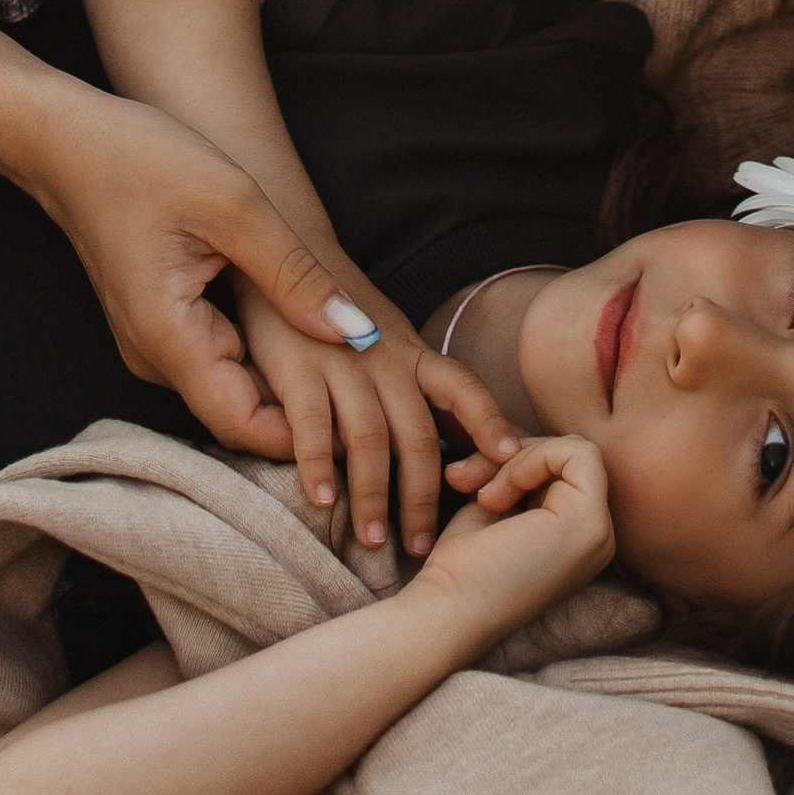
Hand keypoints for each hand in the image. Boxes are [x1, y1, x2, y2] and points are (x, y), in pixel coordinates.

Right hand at [24, 83, 378, 442]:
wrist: (66, 142)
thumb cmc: (141, 160)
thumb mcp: (234, 204)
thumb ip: (294, 274)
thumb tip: (358, 333)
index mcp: (168, 337)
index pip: (242, 426)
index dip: (306, 436)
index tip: (363, 425)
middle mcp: (155, 356)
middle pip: (243, 412)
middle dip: (307, 410)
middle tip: (373, 393)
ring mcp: (155, 343)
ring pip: (234, 385)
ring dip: (287, 379)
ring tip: (349, 359)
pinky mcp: (160, 324)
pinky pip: (220, 356)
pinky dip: (264, 351)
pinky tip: (303, 322)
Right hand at [232, 280, 519, 556]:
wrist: (280, 248)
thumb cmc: (333, 310)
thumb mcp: (383, 338)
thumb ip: (408, 383)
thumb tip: (448, 442)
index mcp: (409, 350)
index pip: (462, 386)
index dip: (489, 421)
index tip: (513, 459)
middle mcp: (384, 356)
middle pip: (418, 433)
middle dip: (423, 495)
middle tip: (422, 546)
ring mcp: (342, 361)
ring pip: (370, 438)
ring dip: (374, 495)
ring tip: (374, 540)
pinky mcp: (297, 366)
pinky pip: (311, 424)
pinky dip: (317, 466)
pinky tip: (322, 501)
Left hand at [412, 436, 614, 645]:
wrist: (446, 611)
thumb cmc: (461, 567)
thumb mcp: (496, 503)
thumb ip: (518, 473)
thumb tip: (515, 432)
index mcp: (577, 536)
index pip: (562, 466)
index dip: (517, 459)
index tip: (470, 481)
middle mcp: (597, 537)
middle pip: (567, 456)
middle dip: (511, 454)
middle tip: (465, 478)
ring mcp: (599, 534)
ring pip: (573, 450)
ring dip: (516, 459)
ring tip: (477, 493)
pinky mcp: (590, 525)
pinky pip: (577, 454)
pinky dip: (532, 458)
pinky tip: (498, 493)